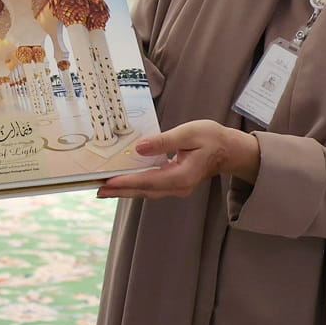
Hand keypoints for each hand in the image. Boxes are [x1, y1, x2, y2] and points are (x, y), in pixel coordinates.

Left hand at [94, 120, 259, 199]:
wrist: (229, 149)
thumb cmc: (211, 138)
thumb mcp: (188, 133)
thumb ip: (163, 141)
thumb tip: (139, 148)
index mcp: (182, 175)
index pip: (148, 181)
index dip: (126, 182)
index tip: (108, 182)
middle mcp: (178, 186)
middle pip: (143, 191)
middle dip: (119, 191)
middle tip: (97, 190)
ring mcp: (177, 187)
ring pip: (146, 191)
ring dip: (125, 190)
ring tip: (104, 188)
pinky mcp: (174, 183)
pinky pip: (151, 186)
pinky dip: (135, 185)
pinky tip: (123, 182)